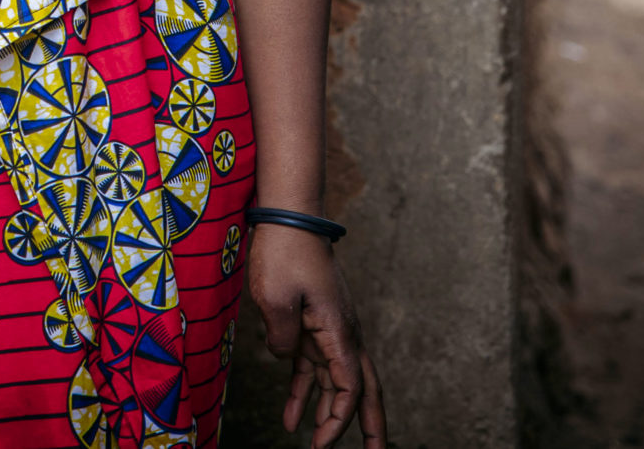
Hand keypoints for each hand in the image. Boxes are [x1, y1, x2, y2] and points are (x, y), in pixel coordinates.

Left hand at [248, 225, 385, 448]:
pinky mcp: (311, 324)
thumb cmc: (284, 252)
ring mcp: (329, 328)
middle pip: (362, 389)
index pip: (348, 387)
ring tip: (316, 445)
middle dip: (368, 425)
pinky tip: (291, 416)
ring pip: (336, 382)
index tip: (319, 444)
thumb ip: (282, 338)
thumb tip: (284, 357)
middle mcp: (343, 333)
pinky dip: (303, 391)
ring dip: (328, 413)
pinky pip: (312, 367)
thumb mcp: (275, 298)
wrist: (288, 217)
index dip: (338, 419)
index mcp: (340, 330)